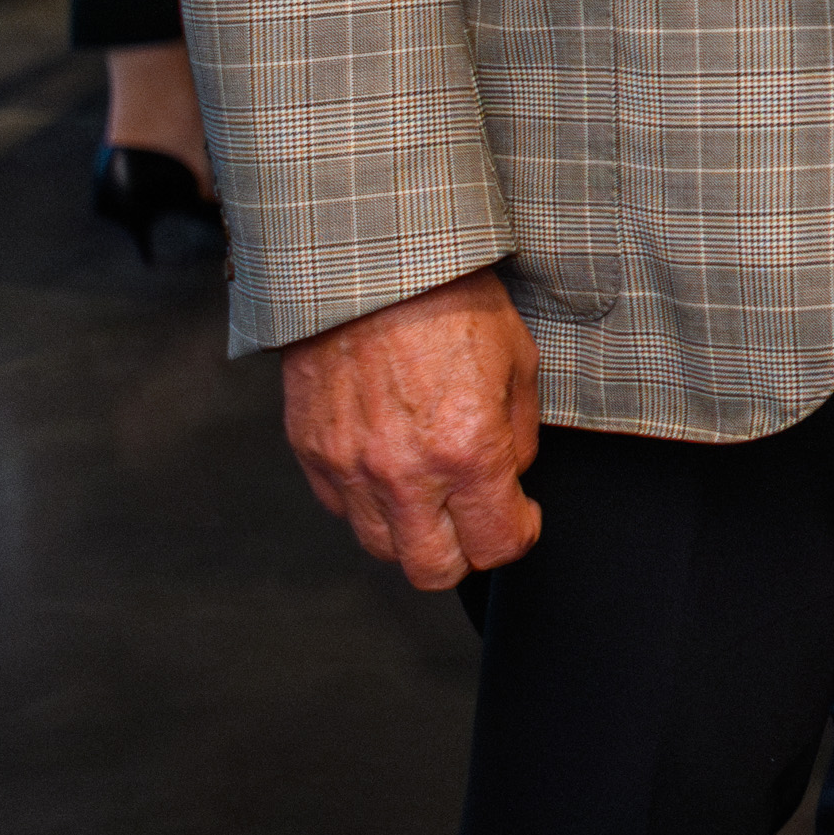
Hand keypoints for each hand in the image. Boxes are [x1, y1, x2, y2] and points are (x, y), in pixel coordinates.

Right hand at [277, 266, 545, 589]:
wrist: (372, 263)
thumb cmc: (451, 300)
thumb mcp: (518, 362)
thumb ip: (517, 437)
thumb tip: (510, 478)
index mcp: (467, 451)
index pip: (497, 545)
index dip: (518, 536)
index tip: (520, 517)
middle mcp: (405, 473)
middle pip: (432, 571)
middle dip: (462, 553)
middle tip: (474, 519)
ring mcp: (351, 468)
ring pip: (381, 547)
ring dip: (411, 530)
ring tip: (429, 489)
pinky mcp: (312, 453)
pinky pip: (342, 507)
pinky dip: (367, 499)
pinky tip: (388, 461)